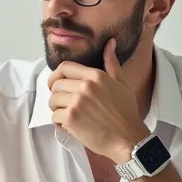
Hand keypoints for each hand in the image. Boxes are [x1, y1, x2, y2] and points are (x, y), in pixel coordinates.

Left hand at [47, 38, 149, 162]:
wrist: (128, 139)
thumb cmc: (126, 113)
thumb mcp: (122, 84)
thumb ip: (112, 63)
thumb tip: (110, 42)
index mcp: (96, 76)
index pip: (64, 67)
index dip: (56, 76)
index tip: (57, 84)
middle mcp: (85, 86)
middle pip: (56, 84)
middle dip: (57, 95)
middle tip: (65, 105)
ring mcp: (77, 102)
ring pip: (53, 100)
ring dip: (57, 109)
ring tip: (69, 116)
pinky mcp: (71, 118)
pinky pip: (54, 117)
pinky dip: (60, 124)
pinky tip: (70, 127)